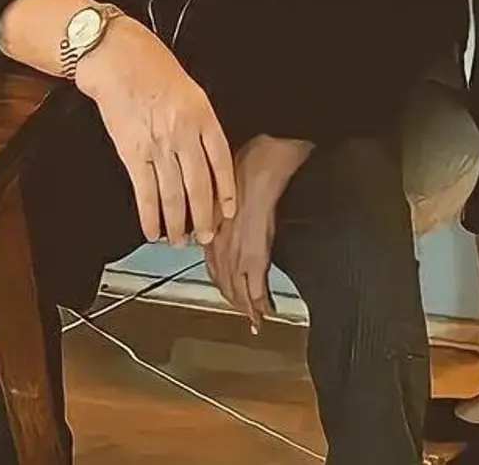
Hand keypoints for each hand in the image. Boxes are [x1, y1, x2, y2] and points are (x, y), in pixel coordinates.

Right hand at [75, 15, 236, 247]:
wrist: (118, 60)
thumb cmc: (152, 66)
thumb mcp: (191, 89)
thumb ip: (200, 122)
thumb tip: (205, 155)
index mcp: (203, 116)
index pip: (221, 162)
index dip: (227, 191)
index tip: (229, 211)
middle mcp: (184, 134)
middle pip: (199, 186)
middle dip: (204, 218)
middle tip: (206, 236)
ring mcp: (158, 146)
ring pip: (173, 195)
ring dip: (178, 223)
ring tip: (180, 240)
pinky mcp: (132, 153)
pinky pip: (145, 192)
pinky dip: (150, 216)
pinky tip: (152, 229)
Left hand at [205, 135, 312, 331]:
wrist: (264, 160)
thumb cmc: (250, 165)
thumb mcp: (229, 187)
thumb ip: (227, 205)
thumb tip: (233, 214)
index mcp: (213, 226)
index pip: (213, 263)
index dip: (222, 280)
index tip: (229, 290)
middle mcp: (220, 242)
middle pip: (223, 280)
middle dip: (233, 298)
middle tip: (246, 312)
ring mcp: (236, 249)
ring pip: (236, 287)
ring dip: (245, 305)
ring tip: (256, 317)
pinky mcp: (255, 252)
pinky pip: (254, 285)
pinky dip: (259, 302)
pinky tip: (264, 311)